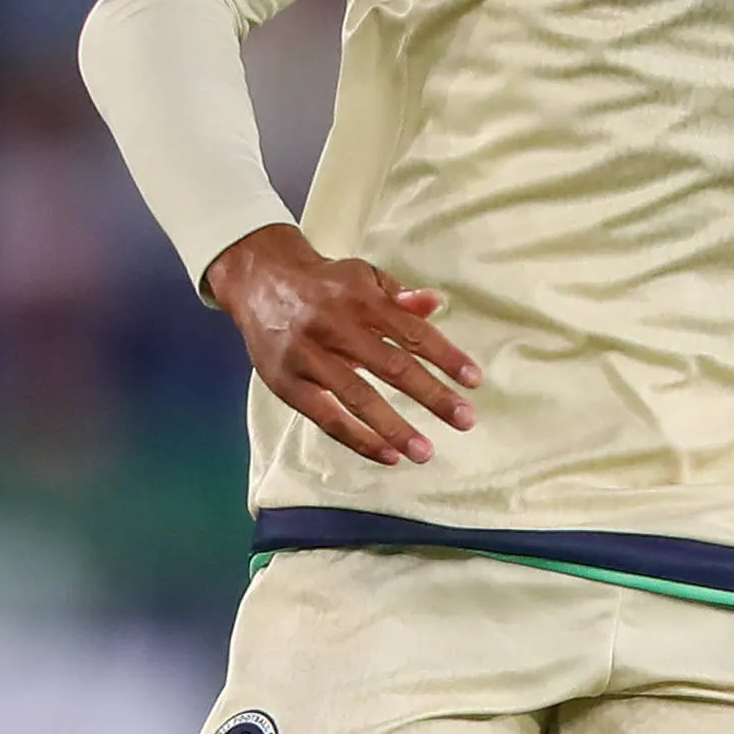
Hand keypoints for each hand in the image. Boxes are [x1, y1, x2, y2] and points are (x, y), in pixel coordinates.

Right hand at [207, 224, 482, 465]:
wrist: (259, 280)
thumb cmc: (323, 284)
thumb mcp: (362, 278)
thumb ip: (399, 296)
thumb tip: (435, 304)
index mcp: (360, 299)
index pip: (412, 332)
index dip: (446, 356)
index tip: (474, 380)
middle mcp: (335, 327)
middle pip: (391, 366)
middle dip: (431, 396)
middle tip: (465, 420)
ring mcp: (309, 357)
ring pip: (358, 398)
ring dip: (395, 428)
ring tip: (425, 452)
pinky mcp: (288, 384)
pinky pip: (327, 419)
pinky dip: (359, 440)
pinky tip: (388, 455)